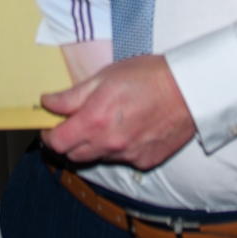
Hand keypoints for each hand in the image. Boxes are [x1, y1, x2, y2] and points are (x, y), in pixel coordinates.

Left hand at [39, 54, 196, 169]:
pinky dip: (118, 148)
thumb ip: (73, 96)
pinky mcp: (145, 161)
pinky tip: (128, 129)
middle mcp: (109, 144)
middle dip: (68, 141)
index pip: (57, 143)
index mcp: (95, 121)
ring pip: (97, 158)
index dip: (49, 134)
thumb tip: (48, 103)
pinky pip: (121, 160)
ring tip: (104, 122)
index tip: (50, 125)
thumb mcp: (104, 77)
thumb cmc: (148, 77)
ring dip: (93, 145)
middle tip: (74, 123)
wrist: (188, 89)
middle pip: (74, 154)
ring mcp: (128, 155)